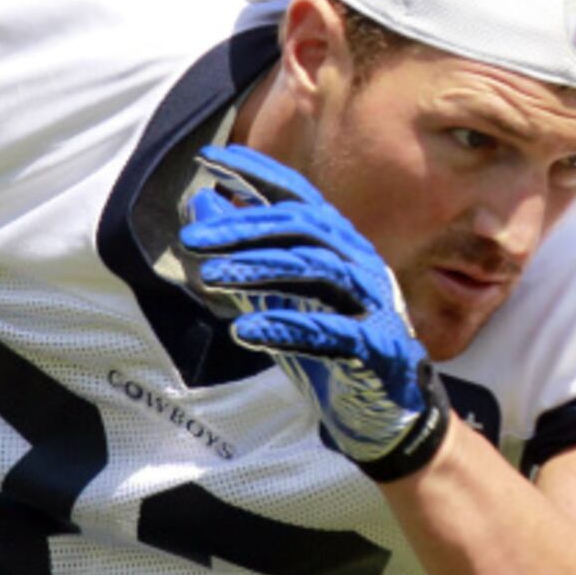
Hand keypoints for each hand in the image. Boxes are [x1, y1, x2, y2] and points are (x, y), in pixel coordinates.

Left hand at [179, 145, 449, 481]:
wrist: (383, 416)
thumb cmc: (330, 350)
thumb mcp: (278, 301)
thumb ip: (244, 257)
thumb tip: (201, 204)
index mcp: (339, 246)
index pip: (298, 197)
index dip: (258, 173)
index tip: (212, 158)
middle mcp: (359, 264)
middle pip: (302, 228)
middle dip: (244, 227)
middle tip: (192, 238)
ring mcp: (372, 303)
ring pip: (316, 269)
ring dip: (259, 269)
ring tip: (209, 276)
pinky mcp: (377, 347)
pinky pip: (331, 331)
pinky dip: (286, 328)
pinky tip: (245, 330)